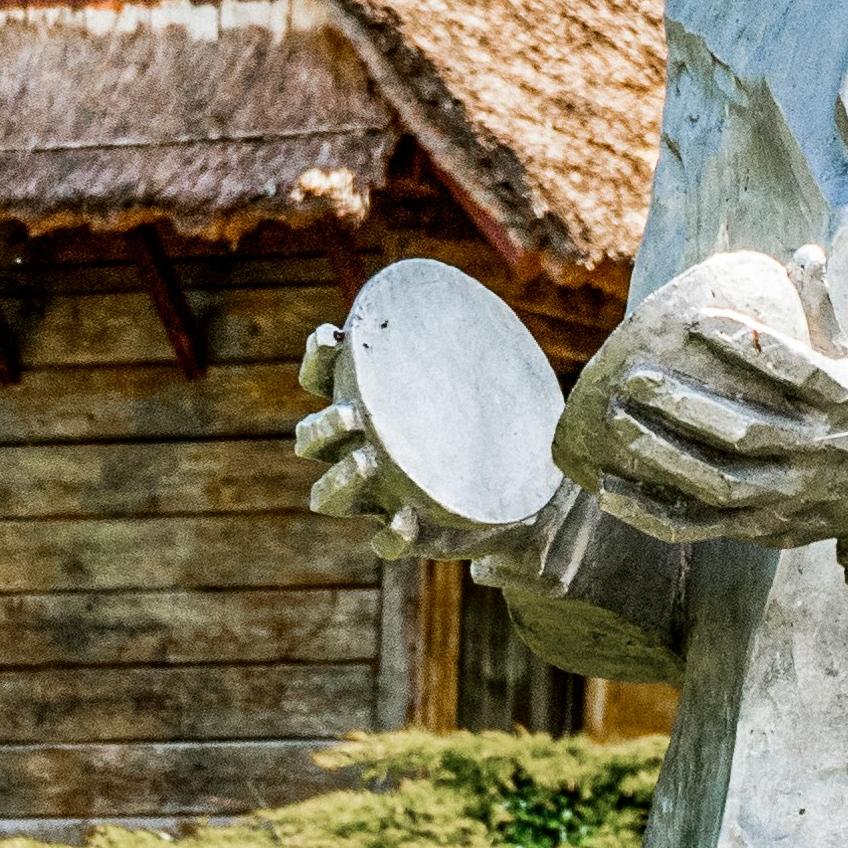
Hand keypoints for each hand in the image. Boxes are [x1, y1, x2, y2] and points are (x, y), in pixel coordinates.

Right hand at [295, 320, 536, 563]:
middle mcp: (366, 450)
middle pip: (313, 442)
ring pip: (330, 495)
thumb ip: (478, 344)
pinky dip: (390, 534)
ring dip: (340, 480)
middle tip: (350, 414)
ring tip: (365, 461)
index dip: (320, 359)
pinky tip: (406, 520)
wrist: (534, 483)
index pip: (326, 380)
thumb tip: (478, 305)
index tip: (332, 336)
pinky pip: (386, 543)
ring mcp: (383, 494)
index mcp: (374, 407)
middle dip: (321, 428)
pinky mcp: (413, 534)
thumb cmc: (499, 419)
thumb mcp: (493, 375)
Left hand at [560, 248, 847, 547]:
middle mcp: (818, 453)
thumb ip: (820, 312)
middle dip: (684, 405)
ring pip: (718, 482)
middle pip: (745, 431)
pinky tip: (610, 488)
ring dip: (662, 453)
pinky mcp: (768, 528)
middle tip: (635, 376)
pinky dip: (653, 512)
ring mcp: (791, 496)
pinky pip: (702, 526)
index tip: (697, 318)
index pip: (796, 370)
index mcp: (844, 401)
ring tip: (618, 418)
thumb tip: (804, 252)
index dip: (748, 345)